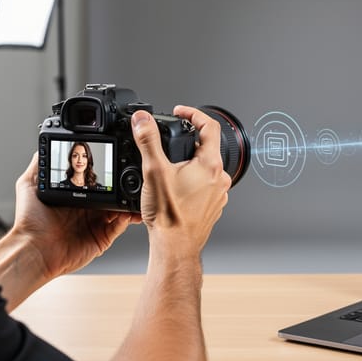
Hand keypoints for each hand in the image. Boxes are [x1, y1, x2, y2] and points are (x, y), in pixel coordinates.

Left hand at [11, 154, 138, 278]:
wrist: (34, 249)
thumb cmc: (30, 222)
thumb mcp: (28, 186)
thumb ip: (37, 166)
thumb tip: (40, 147)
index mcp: (74, 197)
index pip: (94, 183)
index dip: (105, 175)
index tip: (114, 163)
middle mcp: (86, 211)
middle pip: (110, 195)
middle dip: (121, 187)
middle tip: (128, 176)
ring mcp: (95, 224)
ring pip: (119, 209)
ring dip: (128, 201)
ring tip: (134, 192)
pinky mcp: (102, 238)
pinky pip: (120, 226)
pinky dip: (127, 218)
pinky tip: (129, 210)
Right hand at [132, 105, 230, 254]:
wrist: (175, 248)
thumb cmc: (169, 216)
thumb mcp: (154, 171)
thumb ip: (148, 140)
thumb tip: (142, 120)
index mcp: (211, 165)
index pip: (209, 126)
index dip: (193, 114)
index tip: (180, 112)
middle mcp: (220, 178)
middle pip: (207, 148)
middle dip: (188, 141)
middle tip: (170, 141)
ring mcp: (218, 194)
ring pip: (206, 169)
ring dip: (190, 163)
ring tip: (170, 167)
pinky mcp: (212, 207)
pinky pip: (204, 187)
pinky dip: (191, 182)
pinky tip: (175, 189)